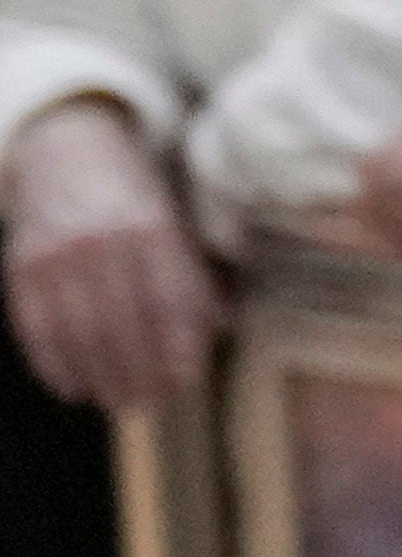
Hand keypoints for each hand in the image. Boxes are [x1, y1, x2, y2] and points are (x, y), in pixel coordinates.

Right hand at [5, 100, 213, 411]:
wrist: (69, 154)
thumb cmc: (137, 200)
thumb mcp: (179, 223)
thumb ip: (199, 275)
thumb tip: (223, 329)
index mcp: (153, 229)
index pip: (170, 302)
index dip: (177, 349)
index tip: (184, 381)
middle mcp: (103, 242)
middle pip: (124, 324)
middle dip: (138, 372)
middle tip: (149, 402)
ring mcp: (58, 254)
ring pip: (79, 331)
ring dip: (97, 375)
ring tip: (115, 401)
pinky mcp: (23, 264)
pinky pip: (36, 324)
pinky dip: (52, 361)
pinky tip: (70, 385)